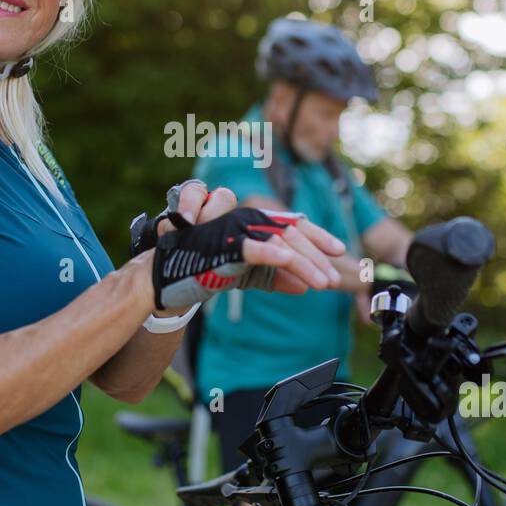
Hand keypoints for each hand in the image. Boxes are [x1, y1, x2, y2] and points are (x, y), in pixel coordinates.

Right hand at [156, 179, 344, 291]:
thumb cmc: (203, 266)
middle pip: (291, 232)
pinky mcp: (222, 243)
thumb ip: (274, 277)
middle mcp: (246, 218)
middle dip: (316, 255)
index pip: (291, 223)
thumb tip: (304, 287)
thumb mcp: (246, 274)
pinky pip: (253, 248)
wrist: (166, 275)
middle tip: (333, 279)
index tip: (339, 251)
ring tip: (322, 282)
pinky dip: (274, 256)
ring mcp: (234, 228)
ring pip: (279, 241)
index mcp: (252, 222)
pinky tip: (293, 268)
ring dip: (304, 262)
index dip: (317, 235)